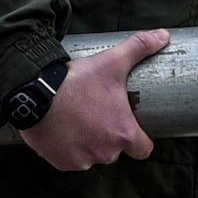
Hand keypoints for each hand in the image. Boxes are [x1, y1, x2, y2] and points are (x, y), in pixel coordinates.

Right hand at [19, 31, 164, 170]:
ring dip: (88, 143)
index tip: (131, 128)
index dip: (139, 140)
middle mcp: (106, 153)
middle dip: (108, 136)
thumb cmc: (75, 81)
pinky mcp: (62, 162)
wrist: (34, 93)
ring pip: (92, 155)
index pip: (143, 149)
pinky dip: (68, 149)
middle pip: (115, 150)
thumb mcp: (111, 61)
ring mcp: (82, 160)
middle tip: (98, 114)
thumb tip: (163, 35)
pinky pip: (71, 159)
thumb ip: (140, 48)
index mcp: (123, 134)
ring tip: (78, 120)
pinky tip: (64, 130)